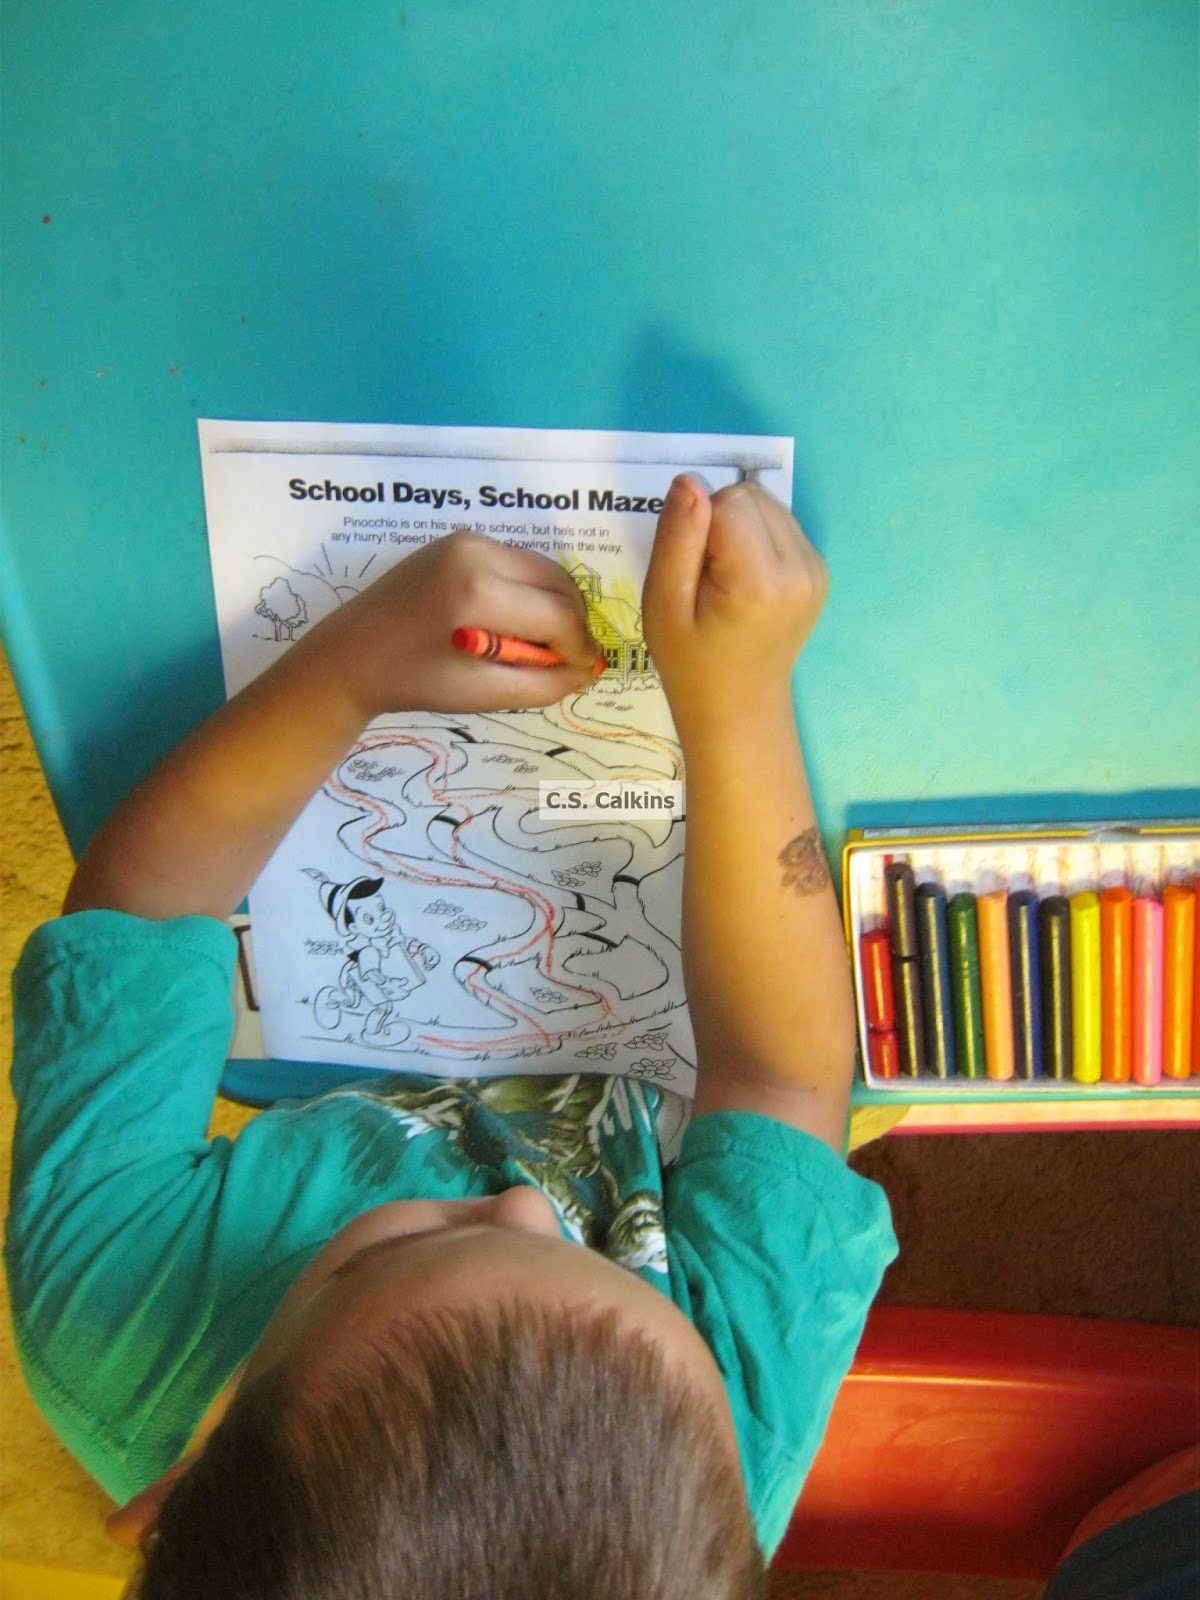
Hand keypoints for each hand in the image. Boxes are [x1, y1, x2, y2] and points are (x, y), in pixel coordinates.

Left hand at [308, 529, 602, 719]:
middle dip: (573, 624)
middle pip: (559, 584)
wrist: (351, 654)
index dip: (580, 647)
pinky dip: (530, 592)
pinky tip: (514, 624)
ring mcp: (468, 540)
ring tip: (541, 645)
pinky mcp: (461, 540)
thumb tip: (586, 671)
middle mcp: (477, 551)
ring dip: (554, 606)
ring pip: (543, 570)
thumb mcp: (482, 694)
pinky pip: (519, 563)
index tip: (586, 671)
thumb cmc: (414, 681)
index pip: (559, 615)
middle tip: (567, 660)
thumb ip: (543, 684)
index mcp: (478, 591)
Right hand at [642, 476, 828, 741]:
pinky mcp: (819, 570)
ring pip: (766, 504)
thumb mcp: (664, 603)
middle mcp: (800, 568)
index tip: (692, 572)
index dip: (697, 527)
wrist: (738, 707)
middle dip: (720, 524)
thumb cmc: (690, 662)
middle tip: (706, 578)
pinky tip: (746, 582)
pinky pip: (780, 524)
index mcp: (761, 581)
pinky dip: (756, 541)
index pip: (727, 501)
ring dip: (739, 530)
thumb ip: (677, 539)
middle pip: (751, 496)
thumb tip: (689, 481)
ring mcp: (816, 569)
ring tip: (726, 582)